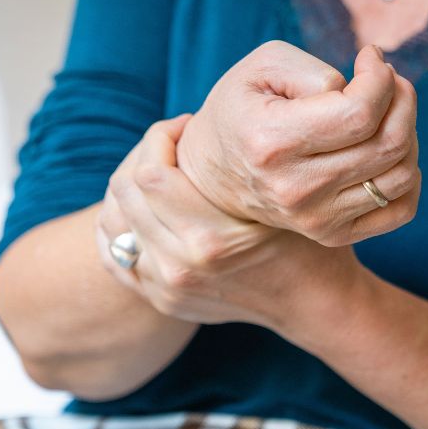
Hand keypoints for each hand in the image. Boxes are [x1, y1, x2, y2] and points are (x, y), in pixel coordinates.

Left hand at [95, 115, 361, 328]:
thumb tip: (196, 127)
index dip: (162, 137)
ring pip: (113, 218)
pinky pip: (114, 253)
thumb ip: (235, 170)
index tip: (188, 127)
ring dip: (131, 185)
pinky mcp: (161, 298)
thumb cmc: (308, 239)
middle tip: (174, 143)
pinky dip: (120, 225)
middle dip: (146, 153)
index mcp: (212, 240)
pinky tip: (143, 206)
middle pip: (125, 191)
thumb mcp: (280, 199)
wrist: (314, 302)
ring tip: (161, 171)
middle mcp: (181, 266)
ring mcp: (166, 287)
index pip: (150, 173)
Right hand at [176, 41, 420, 246]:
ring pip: (402, 175)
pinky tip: (387, 152)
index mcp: (272, 141)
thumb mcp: (264, 66)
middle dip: (402, 99)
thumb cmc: (246, 107)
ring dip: (408, 133)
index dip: (380, 78)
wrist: (216, 173)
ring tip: (387, 113)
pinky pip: (401, 209)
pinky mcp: (332, 234)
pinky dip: (409, 175)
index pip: (359, 113)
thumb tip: (359, 90)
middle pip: (388, 143)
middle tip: (390, 81)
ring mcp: (316, 218)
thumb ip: (314, 69)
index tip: (370, 58)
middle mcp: (295, 188)